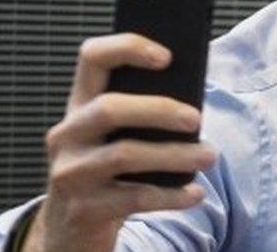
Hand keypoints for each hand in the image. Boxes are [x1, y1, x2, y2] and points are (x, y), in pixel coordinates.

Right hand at [24, 33, 215, 251]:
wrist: (71, 227)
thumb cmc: (108, 170)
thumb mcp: (114, 136)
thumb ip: (142, 113)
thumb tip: (193, 102)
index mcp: (79, 104)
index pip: (92, 58)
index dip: (127, 48)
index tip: (167, 56)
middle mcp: (68, 134)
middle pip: (109, 108)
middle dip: (159, 110)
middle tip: (196, 118)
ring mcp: (70, 172)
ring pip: (124, 154)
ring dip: (175, 155)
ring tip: (209, 155)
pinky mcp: (82, 209)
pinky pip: (134, 198)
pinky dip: (171, 195)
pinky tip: (195, 193)